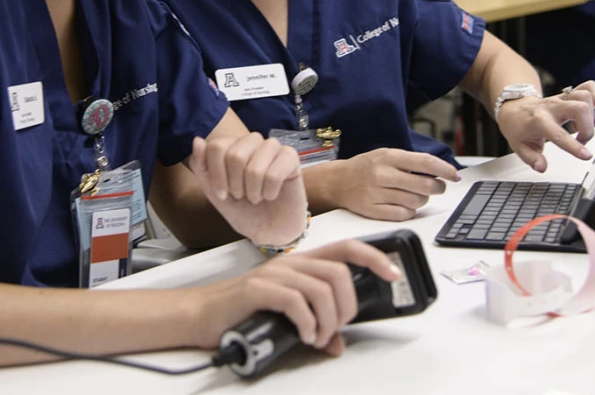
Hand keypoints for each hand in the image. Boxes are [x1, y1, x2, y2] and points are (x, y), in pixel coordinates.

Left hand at [189, 134, 307, 247]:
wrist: (268, 230)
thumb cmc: (242, 209)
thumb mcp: (214, 192)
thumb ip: (202, 166)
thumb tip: (197, 140)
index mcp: (232, 145)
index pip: (216, 147)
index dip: (217, 176)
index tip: (222, 193)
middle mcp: (252, 141)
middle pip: (235, 156)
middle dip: (235, 185)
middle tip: (242, 196)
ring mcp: (272, 147)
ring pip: (254, 168)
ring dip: (253, 192)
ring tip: (257, 197)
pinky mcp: (291, 158)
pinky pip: (274, 175)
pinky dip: (269, 193)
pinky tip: (272, 195)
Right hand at [194, 239, 401, 351]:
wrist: (202, 314)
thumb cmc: (244, 312)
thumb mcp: (287, 318)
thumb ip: (315, 325)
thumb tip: (337, 344)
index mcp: (302, 264)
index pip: (345, 248)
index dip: (373, 256)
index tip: (393, 273)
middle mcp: (291, 263)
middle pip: (339, 272)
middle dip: (347, 305)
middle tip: (335, 328)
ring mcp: (274, 274)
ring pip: (322, 287)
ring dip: (328, 319)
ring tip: (318, 337)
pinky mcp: (258, 289)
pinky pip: (296, 301)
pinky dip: (308, 323)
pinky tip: (304, 335)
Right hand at [325, 149, 460, 220]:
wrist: (337, 181)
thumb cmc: (366, 167)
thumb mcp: (385, 155)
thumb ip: (410, 161)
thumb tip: (441, 171)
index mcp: (388, 156)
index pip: (425, 162)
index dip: (445, 169)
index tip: (454, 175)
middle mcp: (382, 174)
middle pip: (424, 185)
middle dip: (437, 188)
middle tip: (437, 187)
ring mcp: (376, 193)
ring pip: (416, 202)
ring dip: (422, 200)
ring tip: (416, 195)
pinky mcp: (372, 210)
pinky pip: (403, 215)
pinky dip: (410, 212)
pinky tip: (405, 205)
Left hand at [497, 80, 594, 171]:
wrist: (514, 108)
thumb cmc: (518, 126)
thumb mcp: (518, 147)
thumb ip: (532, 159)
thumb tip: (542, 167)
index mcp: (538, 121)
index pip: (559, 133)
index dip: (574, 145)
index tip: (586, 155)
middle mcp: (552, 107)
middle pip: (579, 108)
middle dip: (588, 129)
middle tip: (581, 141)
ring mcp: (561, 98)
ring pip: (585, 97)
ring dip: (591, 116)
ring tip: (580, 128)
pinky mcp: (569, 94)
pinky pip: (589, 87)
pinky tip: (587, 113)